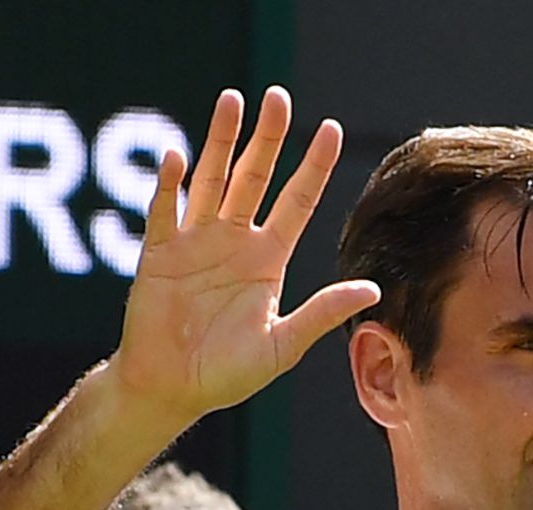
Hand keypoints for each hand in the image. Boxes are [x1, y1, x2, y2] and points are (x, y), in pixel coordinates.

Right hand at [105, 89, 379, 432]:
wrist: (172, 389)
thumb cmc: (227, 374)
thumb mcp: (283, 345)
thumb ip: (322, 313)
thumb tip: (373, 290)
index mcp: (267, 259)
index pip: (297, 201)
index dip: (313, 167)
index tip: (331, 130)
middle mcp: (234, 241)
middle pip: (254, 177)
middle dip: (267, 138)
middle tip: (278, 97)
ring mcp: (195, 241)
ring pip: (211, 179)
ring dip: (220, 141)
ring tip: (232, 101)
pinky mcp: (159, 252)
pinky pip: (165, 210)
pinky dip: (169, 184)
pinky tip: (177, 156)